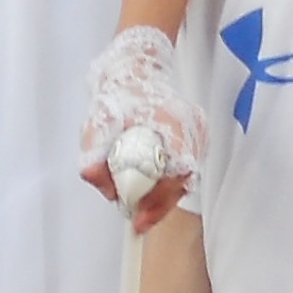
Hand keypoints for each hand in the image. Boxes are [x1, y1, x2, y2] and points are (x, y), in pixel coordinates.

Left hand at [76, 25, 202, 220]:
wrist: (135, 73)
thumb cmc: (118, 97)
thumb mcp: (96, 124)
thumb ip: (94, 155)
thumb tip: (101, 184)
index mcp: (171, 120)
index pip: (176, 169)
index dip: (159, 198)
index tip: (140, 216)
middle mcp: (191, 127)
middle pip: (184, 179)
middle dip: (159, 204)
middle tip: (138, 219)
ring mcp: (198, 133)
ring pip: (186, 178)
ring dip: (163, 194)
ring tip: (139, 203)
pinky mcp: (197, 138)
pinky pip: (186, 169)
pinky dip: (167, 182)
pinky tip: (150, 186)